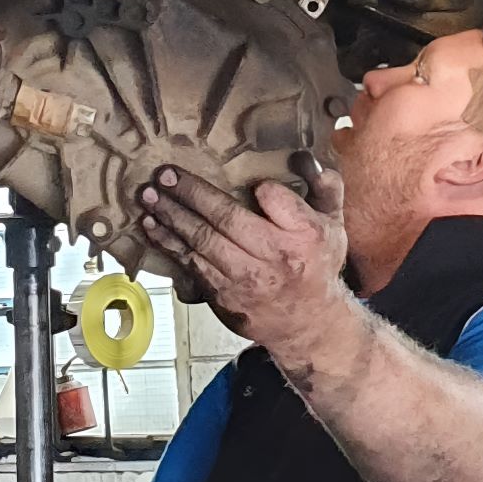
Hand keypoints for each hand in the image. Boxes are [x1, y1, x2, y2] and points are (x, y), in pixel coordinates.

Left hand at [139, 165, 349, 351]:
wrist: (308, 324)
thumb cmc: (317, 265)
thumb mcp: (334, 225)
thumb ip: (327, 188)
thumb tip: (306, 158)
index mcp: (303, 235)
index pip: (278, 202)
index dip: (265, 191)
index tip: (254, 183)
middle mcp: (272, 257)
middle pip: (225, 220)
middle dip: (191, 194)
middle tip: (164, 175)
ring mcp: (245, 279)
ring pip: (201, 242)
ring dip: (170, 218)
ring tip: (148, 197)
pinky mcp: (223, 296)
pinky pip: (190, 265)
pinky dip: (169, 244)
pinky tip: (152, 226)